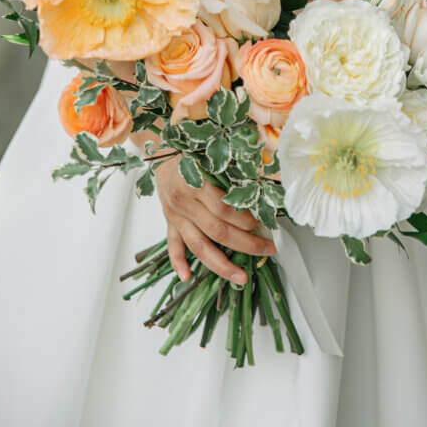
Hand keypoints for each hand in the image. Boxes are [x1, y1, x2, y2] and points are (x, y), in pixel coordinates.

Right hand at [155, 157, 274, 283]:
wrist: (160, 150)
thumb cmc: (192, 149)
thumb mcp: (213, 153)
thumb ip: (236, 167)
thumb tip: (265, 179)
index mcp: (196, 182)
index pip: (224, 209)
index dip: (245, 219)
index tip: (263, 223)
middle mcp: (184, 202)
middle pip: (216, 231)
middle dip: (245, 244)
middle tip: (266, 250)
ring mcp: (176, 215)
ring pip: (198, 245)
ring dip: (220, 265)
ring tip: (240, 277)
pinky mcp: (169, 222)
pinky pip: (173, 245)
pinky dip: (179, 262)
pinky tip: (187, 276)